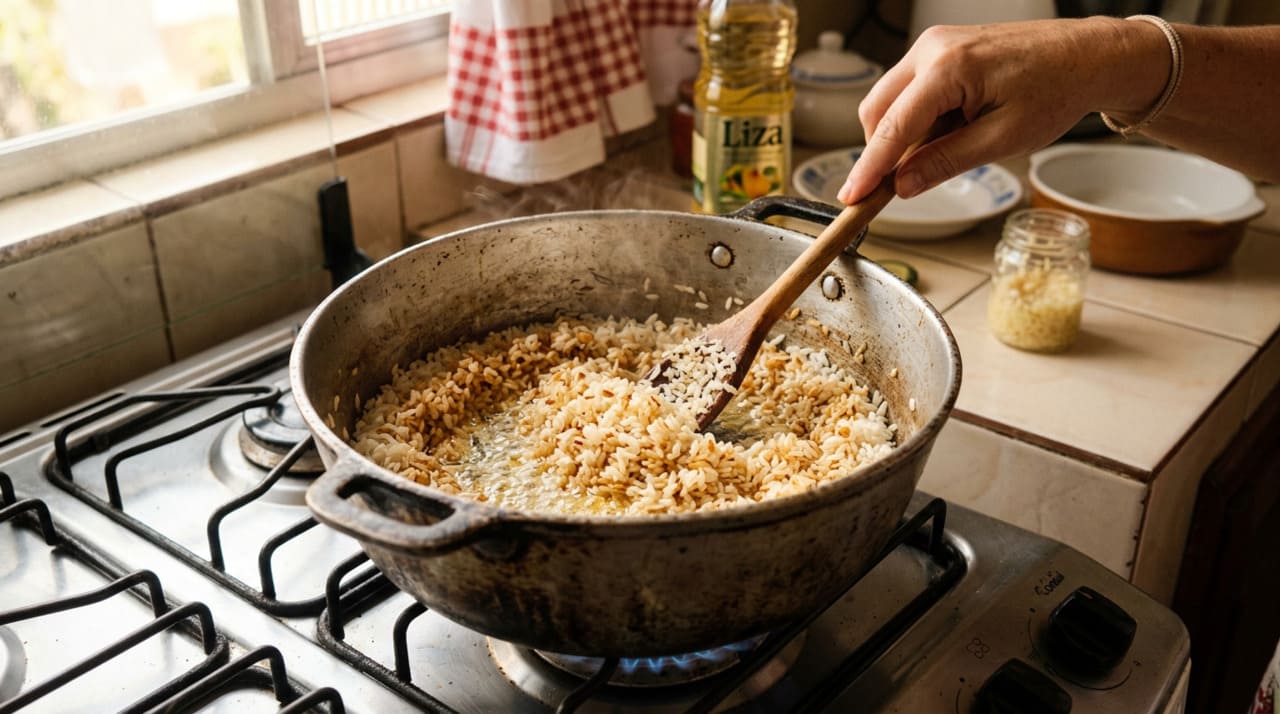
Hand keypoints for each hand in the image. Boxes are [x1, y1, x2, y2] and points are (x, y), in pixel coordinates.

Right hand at [837, 18, 1165, 203]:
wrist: (1087, 55)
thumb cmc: (1056, 90)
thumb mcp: (1002, 140)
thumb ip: (945, 162)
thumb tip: (903, 186)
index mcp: (949, 68)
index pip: (893, 127)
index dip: (869, 168)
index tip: (851, 197)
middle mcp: (932, 48)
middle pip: (877, 111)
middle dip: (884, 151)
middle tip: (905, 183)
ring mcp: (933, 45)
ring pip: (888, 101)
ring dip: (902, 135)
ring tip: (949, 147)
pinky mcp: (939, 50)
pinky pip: (908, 91)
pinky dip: (917, 119)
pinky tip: (952, 128)